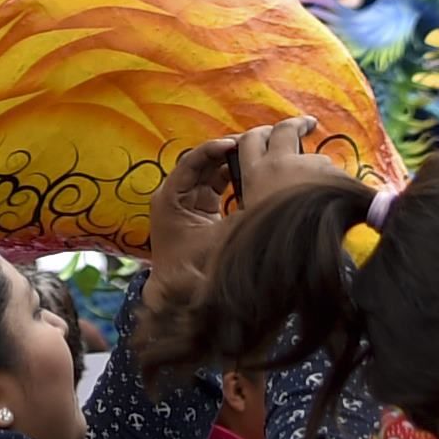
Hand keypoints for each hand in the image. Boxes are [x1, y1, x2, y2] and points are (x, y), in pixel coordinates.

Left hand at [151, 115, 320, 307]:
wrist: (175, 295)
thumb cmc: (189, 271)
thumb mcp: (218, 242)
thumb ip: (241, 219)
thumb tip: (267, 199)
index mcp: (170, 197)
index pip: (191, 161)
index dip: (214, 149)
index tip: (236, 143)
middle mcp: (176, 193)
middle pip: (203, 162)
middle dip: (228, 151)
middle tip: (255, 142)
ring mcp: (187, 200)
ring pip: (212, 171)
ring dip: (233, 163)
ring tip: (258, 153)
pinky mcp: (199, 208)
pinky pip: (216, 184)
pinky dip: (233, 178)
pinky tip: (253, 173)